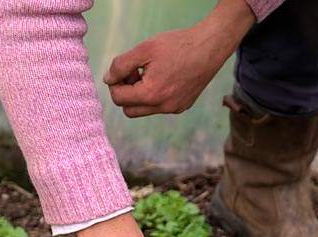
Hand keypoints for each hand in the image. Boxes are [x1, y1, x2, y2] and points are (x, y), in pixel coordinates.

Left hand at [104, 0, 254, 117]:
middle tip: (135, 72)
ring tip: (149, 74)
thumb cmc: (177, 45)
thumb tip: (108, 79)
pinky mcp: (181, 107)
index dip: (115, 82)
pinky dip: (154, 96)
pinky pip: (159, 108)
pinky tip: (163, 77)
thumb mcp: (144, 49)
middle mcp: (162, 107)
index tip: (124, 68)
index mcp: (151, 94)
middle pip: (129, 110)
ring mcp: (173, 109)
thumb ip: (121, 65)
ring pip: (144, 110)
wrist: (209, 48)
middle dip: (126, 92)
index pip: (118, 98)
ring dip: (139, 95)